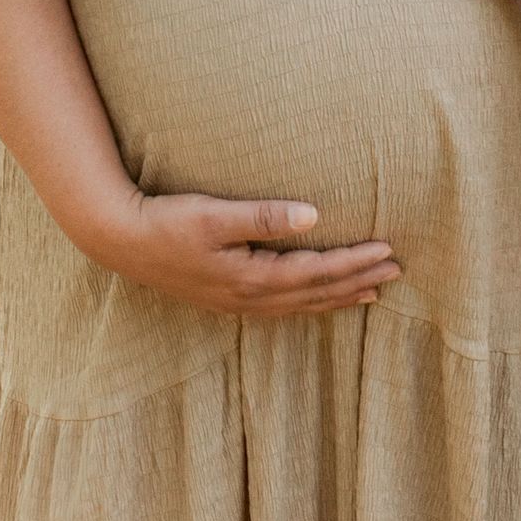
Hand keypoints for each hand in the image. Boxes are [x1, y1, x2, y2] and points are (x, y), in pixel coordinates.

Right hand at [97, 188, 400, 316]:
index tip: (388, 251)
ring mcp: (239, 303)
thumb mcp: (216, 214)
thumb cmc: (168, 222)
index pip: (318, 272)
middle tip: (397, 273)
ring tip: (371, 292)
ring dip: (339, 296)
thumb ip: (265, 215)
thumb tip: (315, 215)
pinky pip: (284, 307)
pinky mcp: (228, 298)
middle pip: (317, 293)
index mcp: (252, 277)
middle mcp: (250, 298)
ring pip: (302, 304)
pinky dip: (311, 302)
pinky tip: (318, 298)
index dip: (355, 262)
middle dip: (358, 282)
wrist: (122, 242)